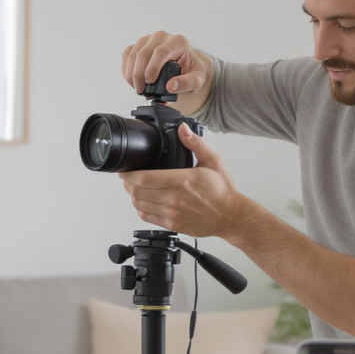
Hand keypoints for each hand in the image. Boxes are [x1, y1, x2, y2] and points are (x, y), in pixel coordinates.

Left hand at [118, 124, 249, 237]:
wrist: (230, 216)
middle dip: (127, 184)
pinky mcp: (172, 224)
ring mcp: (172, 213)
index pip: (145, 178)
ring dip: (133, 196)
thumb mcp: (212, 161)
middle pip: (138, 192)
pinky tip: (144, 203)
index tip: (124, 170)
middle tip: (127, 178)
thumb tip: (182, 129)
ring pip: (140, 205)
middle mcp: (174, 198)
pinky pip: (147, 217)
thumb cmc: (222, 191)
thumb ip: (195, 144)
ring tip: (134, 189)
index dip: (129, 174)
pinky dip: (141, 209)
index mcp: (182, 180)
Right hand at [122, 31, 207, 94]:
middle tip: (141, 90)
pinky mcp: (139, 44)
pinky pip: (127, 54)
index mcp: (177, 42)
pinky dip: (126, 68)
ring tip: (136, 87)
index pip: (161, 51)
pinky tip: (130, 79)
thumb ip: (187, 83)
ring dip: (131, 73)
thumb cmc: (192, 70)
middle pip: (144, 53)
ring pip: (133, 53)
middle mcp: (161, 37)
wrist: (187, 64)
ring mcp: (148, 39)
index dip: (152, 68)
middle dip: (138, 74)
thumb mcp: (198, 79)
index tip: (150, 82)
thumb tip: (171, 86)